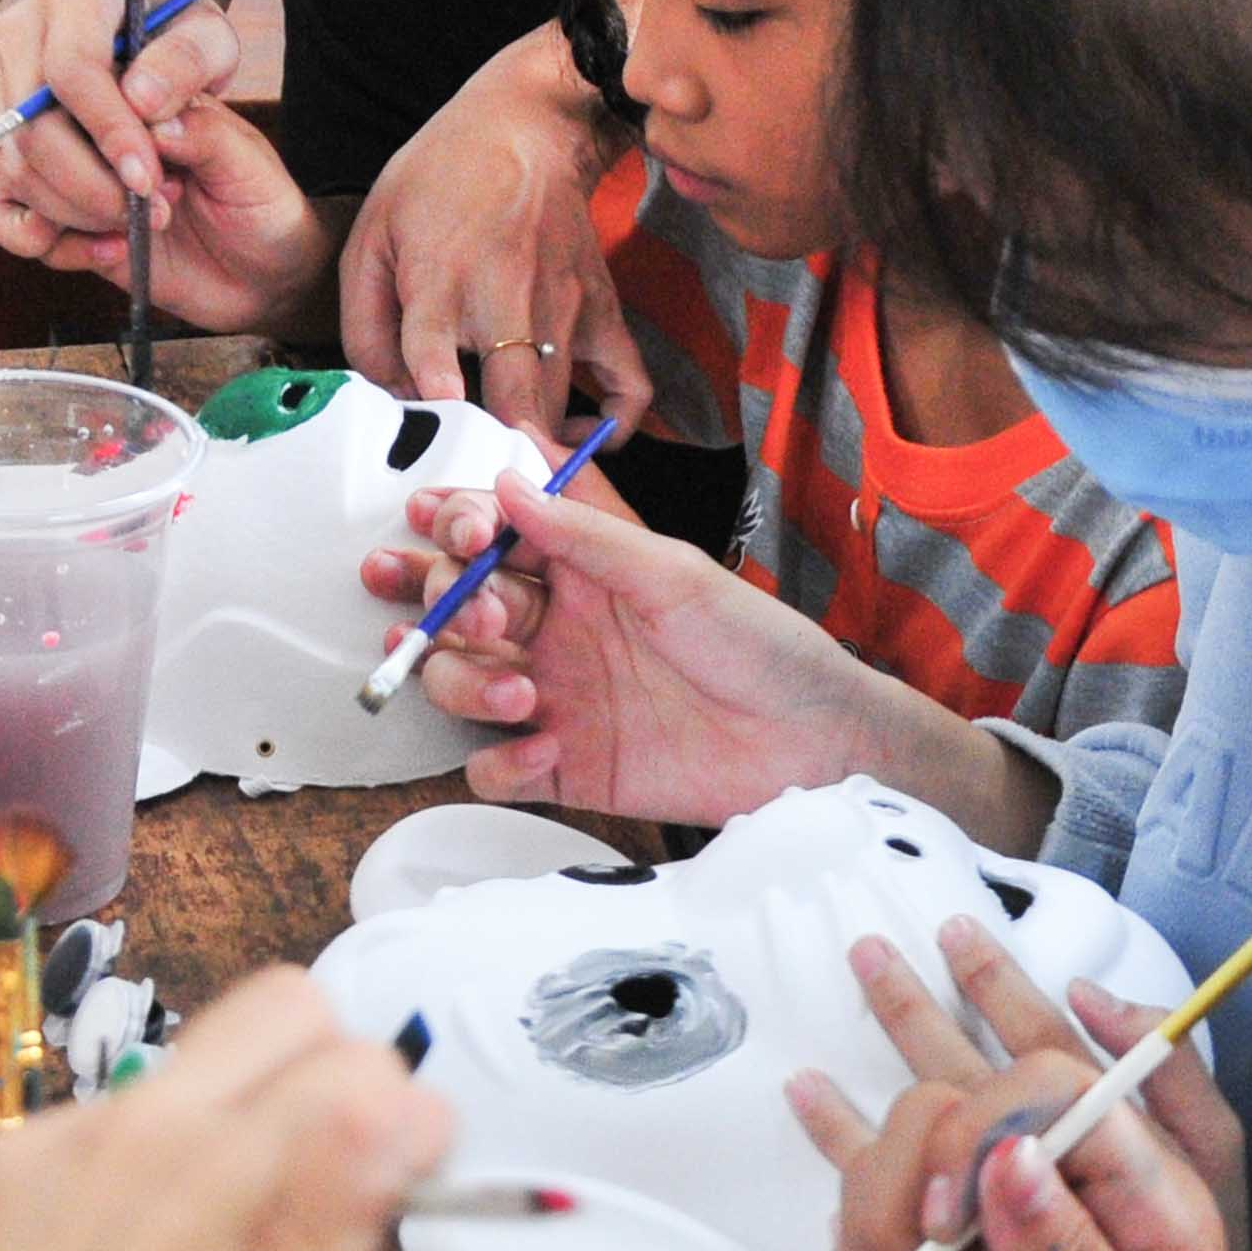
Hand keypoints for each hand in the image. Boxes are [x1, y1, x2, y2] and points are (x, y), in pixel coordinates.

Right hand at [0, 0, 239, 242]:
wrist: (150, 51)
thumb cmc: (182, 44)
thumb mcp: (212, 42)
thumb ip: (187, 63)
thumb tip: (141, 100)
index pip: (70, 69)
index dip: (107, 131)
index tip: (148, 176)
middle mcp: (18, 35)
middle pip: (32, 129)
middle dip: (93, 186)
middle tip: (154, 208)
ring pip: (16, 171)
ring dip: (80, 212)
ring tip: (144, 214)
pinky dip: (45, 238)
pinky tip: (104, 242)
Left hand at [339, 22, 647, 441]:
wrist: (528, 127)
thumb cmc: (440, 181)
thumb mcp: (373, 235)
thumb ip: (366, 324)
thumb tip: (389, 398)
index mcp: (440, 277)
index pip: (433, 348)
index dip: (435, 392)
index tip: (437, 420)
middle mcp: (505, 298)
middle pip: (512, 399)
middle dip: (493, 453)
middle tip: (471, 495)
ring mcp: (563, 308)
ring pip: (559, 405)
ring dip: (536, 450)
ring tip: (510, 483)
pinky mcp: (603, 310)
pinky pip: (629, 384)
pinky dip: (616, 423)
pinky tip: (585, 433)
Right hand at [362, 462, 907, 820]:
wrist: (810, 741)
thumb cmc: (759, 644)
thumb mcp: (672, 574)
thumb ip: (583, 533)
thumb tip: (504, 482)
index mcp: (579, 571)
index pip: (488, 539)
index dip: (455, 529)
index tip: (458, 534)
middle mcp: (555, 630)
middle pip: (454, 607)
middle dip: (441, 605)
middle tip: (477, 617)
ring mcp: (554, 698)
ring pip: (455, 682)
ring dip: (464, 682)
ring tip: (519, 693)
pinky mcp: (564, 765)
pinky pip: (491, 768)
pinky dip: (498, 763)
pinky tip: (541, 748)